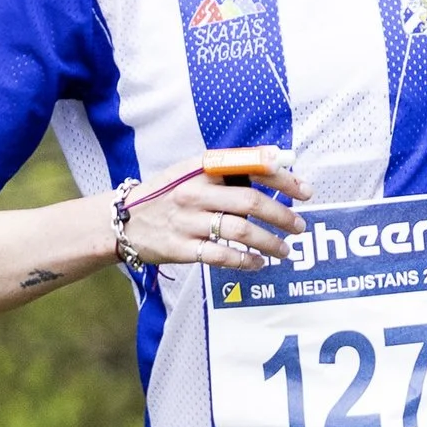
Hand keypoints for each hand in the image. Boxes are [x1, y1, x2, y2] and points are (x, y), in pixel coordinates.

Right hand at [120, 165, 310, 268]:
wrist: (122, 220)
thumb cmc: (166, 194)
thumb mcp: (192, 172)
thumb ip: (229, 169)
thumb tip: (277, 162)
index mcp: (201, 170)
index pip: (249, 168)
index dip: (282, 179)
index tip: (305, 191)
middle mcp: (194, 193)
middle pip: (249, 202)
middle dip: (281, 216)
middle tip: (299, 227)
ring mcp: (187, 222)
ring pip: (239, 231)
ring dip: (269, 242)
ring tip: (285, 250)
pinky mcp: (181, 248)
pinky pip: (221, 256)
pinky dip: (245, 261)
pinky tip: (259, 264)